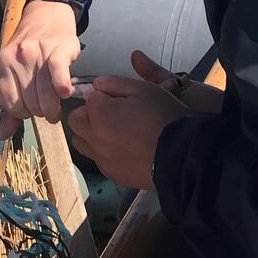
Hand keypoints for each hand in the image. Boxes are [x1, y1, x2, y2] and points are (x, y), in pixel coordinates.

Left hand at [0, 0, 82, 139]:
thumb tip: (0, 136)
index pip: (11, 105)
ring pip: (45, 96)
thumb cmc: (30, 47)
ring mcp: (38, 54)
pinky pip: (58, 74)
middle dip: (39, 110)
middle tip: (46, 104)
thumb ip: (8, 106)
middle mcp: (18, 59)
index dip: (23, 112)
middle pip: (29, 104)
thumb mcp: (13, 71)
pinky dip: (61, 87)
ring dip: (52, 108)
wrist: (47, 13)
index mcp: (3, 65)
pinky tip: (65, 94)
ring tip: (56, 106)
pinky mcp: (58, 50)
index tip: (31, 108)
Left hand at [68, 67, 194, 190]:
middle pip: (76, 120)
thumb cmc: (165, 120)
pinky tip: (124, 148)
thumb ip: (115, 83)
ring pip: (81, 141)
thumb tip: (97, 85)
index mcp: (100, 114)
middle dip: (89, 113)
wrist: (182, 157)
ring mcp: (102, 158)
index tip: (118, 98)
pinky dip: (104, 152)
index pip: (89, 97)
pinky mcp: (112, 173)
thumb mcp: (144, 89)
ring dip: (91, 133)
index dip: (104, 95)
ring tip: (114, 131)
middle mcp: (95, 137)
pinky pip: (97, 159)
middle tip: (111, 113)